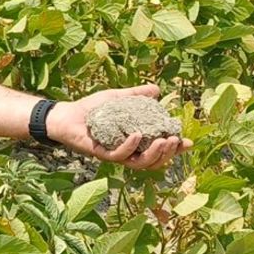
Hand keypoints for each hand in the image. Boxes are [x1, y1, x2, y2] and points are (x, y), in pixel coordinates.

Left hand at [46, 84, 193, 169]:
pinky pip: (118, 155)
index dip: (175, 150)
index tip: (188, 142)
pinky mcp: (100, 154)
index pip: (158, 150)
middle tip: (175, 140)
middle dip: (168, 154)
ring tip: (163, 141)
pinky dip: (129, 146)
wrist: (65, 114)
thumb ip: (136, 95)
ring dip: (154, 154)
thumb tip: (157, 90)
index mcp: (133, 143)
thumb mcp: (117, 98)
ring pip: (138, 163)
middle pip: (152, 161)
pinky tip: (137, 135)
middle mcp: (126, 152)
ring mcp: (113, 155)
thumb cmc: (90, 109)